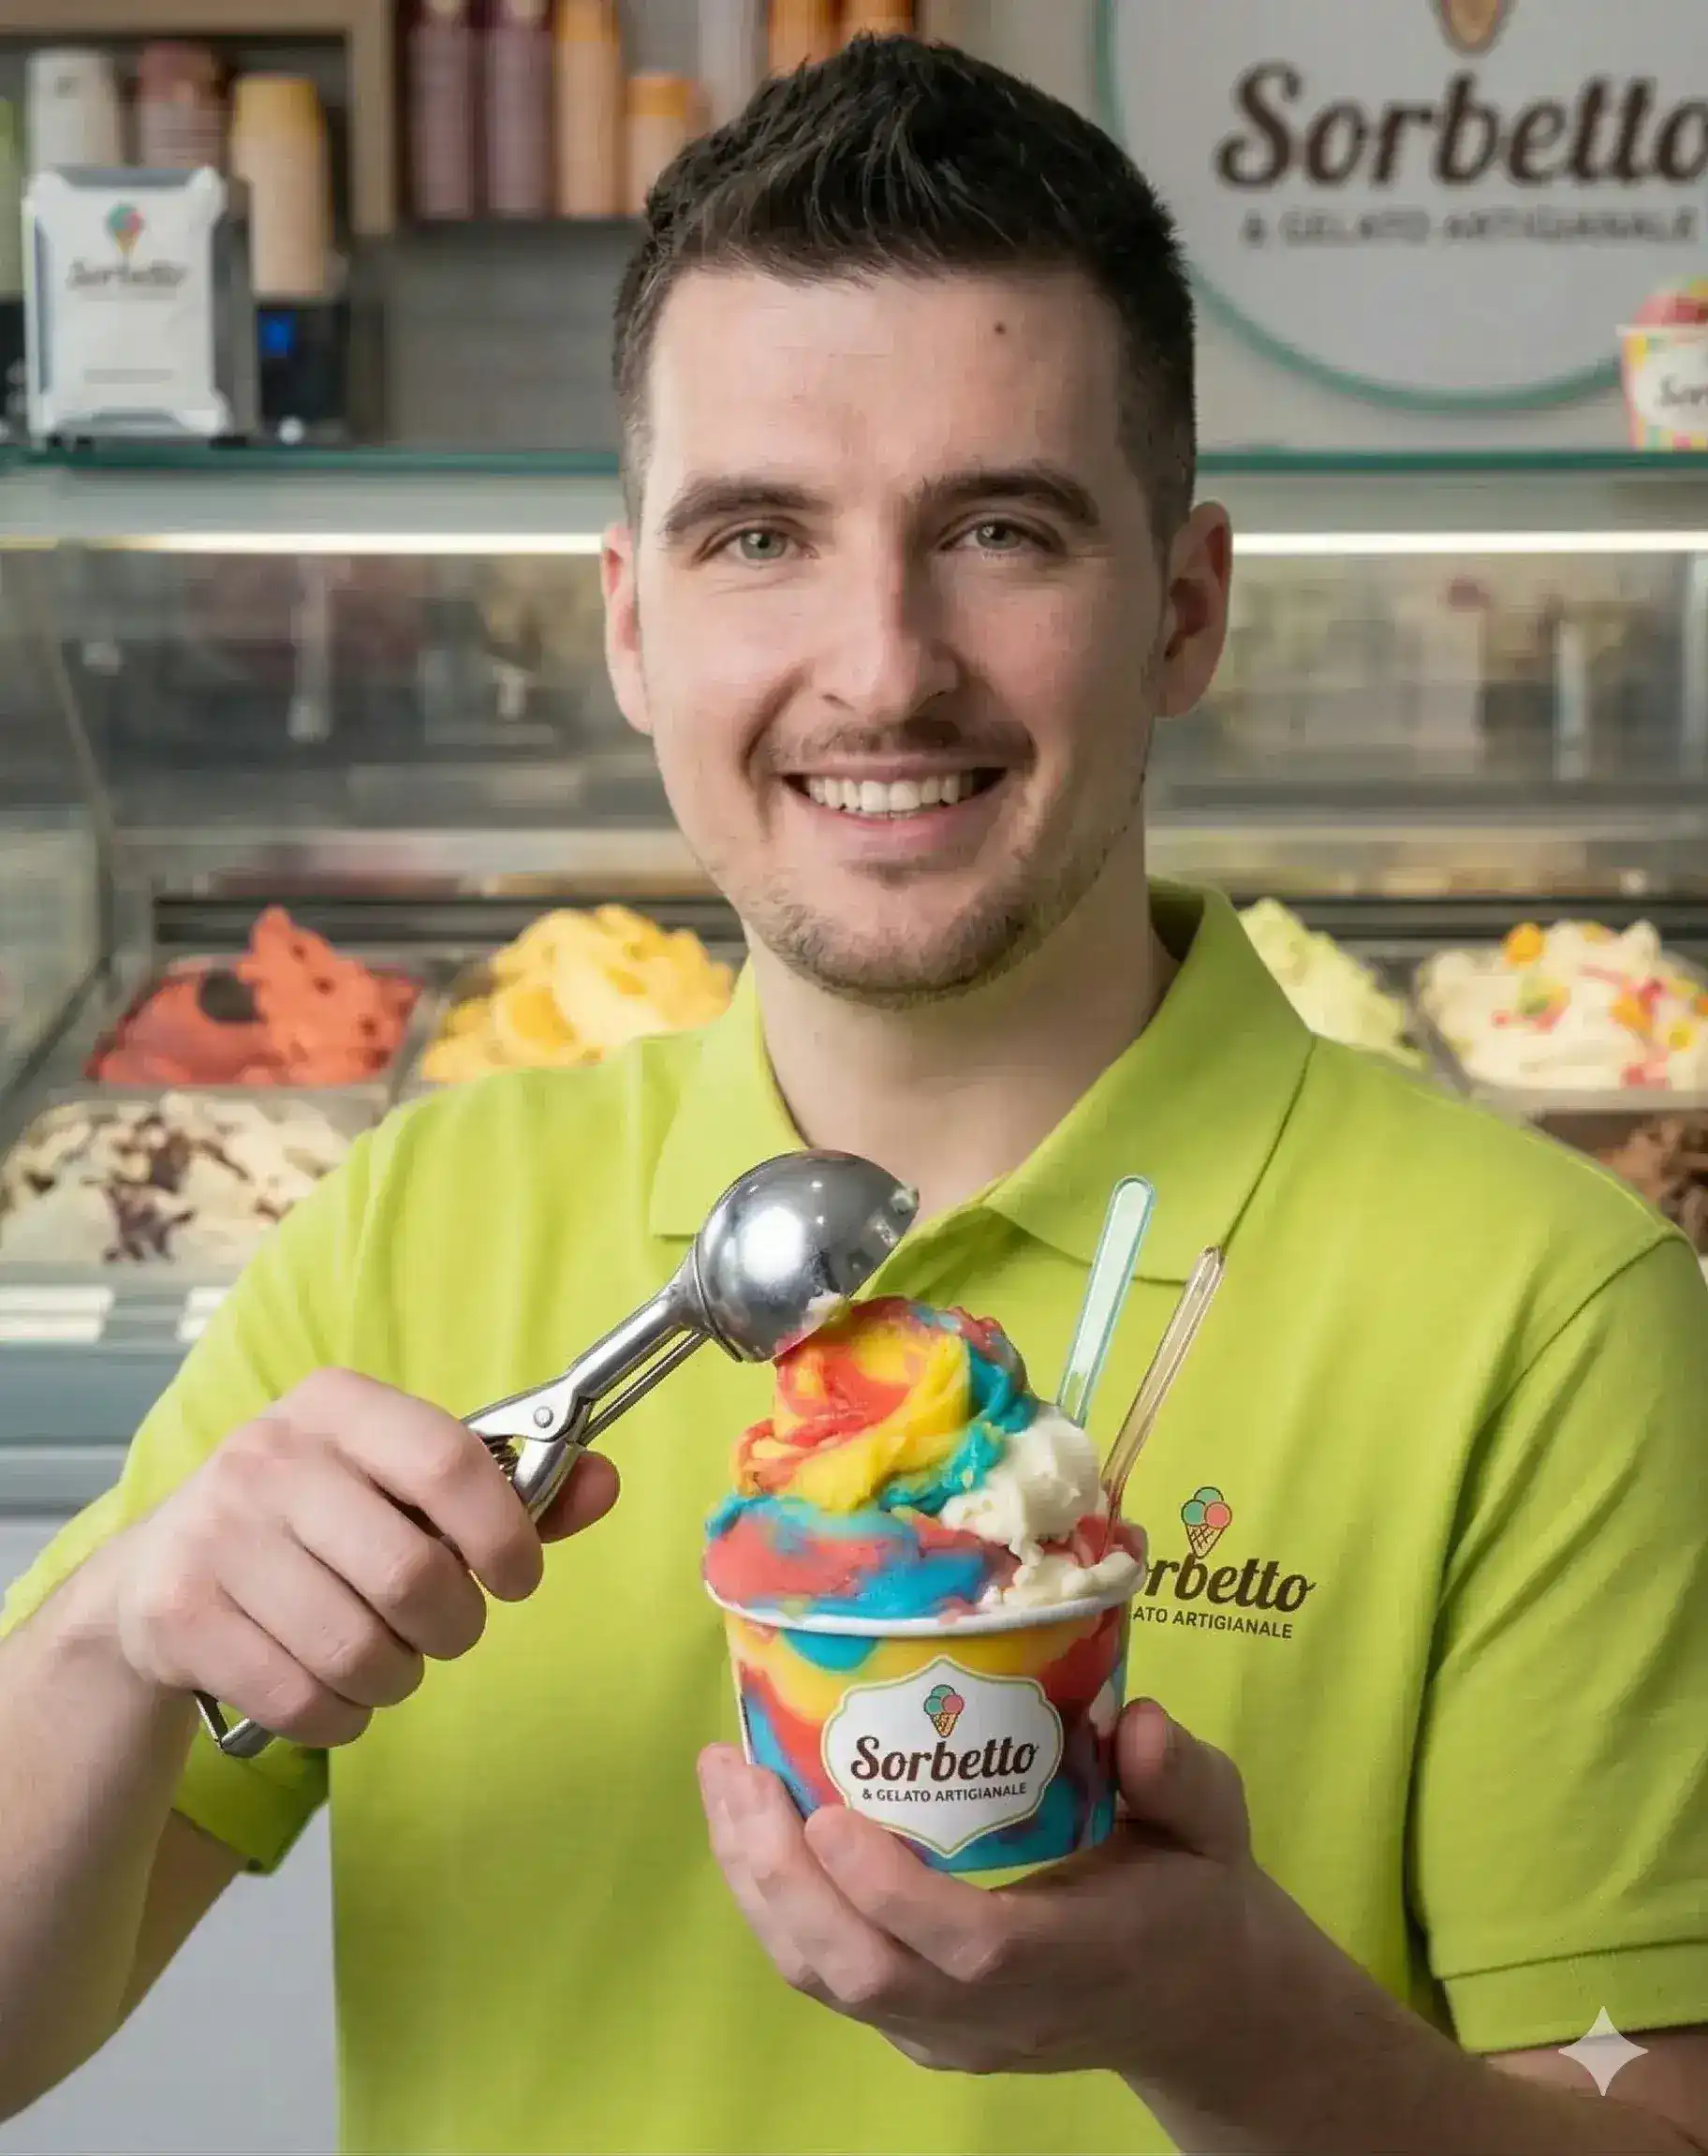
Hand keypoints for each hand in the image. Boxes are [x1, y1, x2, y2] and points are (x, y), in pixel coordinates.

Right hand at [102, 1367, 618, 1748]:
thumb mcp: (400, 1488)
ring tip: (385, 1659)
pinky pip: (301, 1699)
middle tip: (446, 1631)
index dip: (505, 1533)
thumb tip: (606, 1482)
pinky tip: (330, 1686)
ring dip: (396, 1679)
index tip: (518, 1578)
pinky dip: (340, 1716)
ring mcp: (215, 1534)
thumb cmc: (314, 1525)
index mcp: (337, 1405)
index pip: (449, 1461)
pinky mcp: (178, 1615)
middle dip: (454, 1627)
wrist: (154, 1577)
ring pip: (357, 1650)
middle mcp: (268, 1455)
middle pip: (412, 1575)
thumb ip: (508, 1492)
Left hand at [698, 1697, 1253, 2080]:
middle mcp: (1002, 2014)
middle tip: (737, 1769)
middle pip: (866, 1972)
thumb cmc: (1195, 1895)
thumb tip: (1140, 1724)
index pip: (972, 1947)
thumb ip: (1184, 1776)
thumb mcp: (1214, 1825)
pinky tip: (751, 1826)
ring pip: (829, 1982)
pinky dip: (777, 1906)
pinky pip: (829, 1980)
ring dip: (759, 1886)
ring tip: (724, 1783)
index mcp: (1079, 1959)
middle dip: (782, 1877)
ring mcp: (951, 2034)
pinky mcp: (920, 2029)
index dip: (890, 1890)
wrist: (1196, 2006)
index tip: (827, 1812)